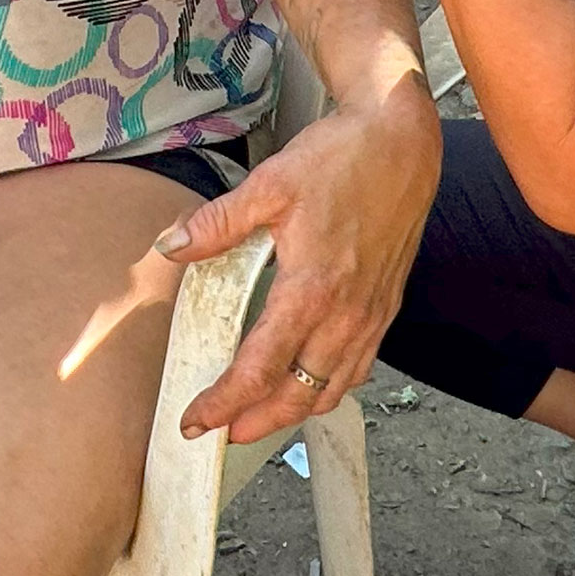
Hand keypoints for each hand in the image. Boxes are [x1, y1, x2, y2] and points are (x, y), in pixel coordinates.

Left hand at [161, 84, 440, 439]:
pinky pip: (359, 366)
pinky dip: (330, 387)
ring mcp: (372, 314)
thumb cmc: (343, 159)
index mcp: (312, 290)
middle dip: (257, 423)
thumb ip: (217, 224)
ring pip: (333, 389)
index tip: (196, 420)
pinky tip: (311, 382)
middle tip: (222, 432)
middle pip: (299, 396)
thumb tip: (172, 247)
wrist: (402, 143)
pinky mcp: (386, 306)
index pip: (260, 369)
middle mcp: (347, 314)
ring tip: (259, 418)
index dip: (224, 403)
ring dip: (294, 412)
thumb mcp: (269, 185)